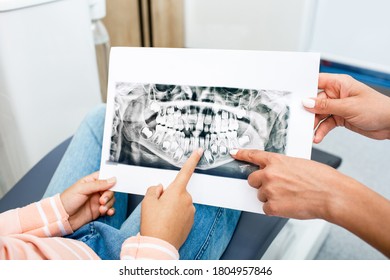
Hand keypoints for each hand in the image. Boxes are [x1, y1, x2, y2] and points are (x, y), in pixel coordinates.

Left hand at [60, 172, 115, 230]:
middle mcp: (96, 190)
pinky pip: (109, 209)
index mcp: (91, 182)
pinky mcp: (98, 211)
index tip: (115, 183)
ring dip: (109, 204)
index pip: (105, 177)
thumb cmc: (68, 200)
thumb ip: (98, 184)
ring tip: (101, 209)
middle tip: (102, 201)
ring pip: (111, 199)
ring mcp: (97, 201)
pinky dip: (111, 210)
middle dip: (109, 195)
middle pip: (110, 189)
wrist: (62, 218)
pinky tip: (108, 212)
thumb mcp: (82, 189)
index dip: (111, 179)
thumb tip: (113, 179)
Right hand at [140, 148, 202, 249]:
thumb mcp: (147, 202)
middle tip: (158, 207)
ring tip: (162, 218)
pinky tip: (168, 223)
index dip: (192, 160)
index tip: (199, 151)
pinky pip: (183, 212)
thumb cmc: (153, 223)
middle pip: (178, 191)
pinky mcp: (191, 221)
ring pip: (180, 202)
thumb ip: (154, 190)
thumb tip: (160, 188)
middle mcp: (187, 199)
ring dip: (172, 206)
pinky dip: (176, 215)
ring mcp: (191, 210)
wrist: (160, 245)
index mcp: (177, 191)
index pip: (185, 172)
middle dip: (169, 195)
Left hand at [231, 149, 389, 256]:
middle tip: (277, 187)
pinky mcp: (273, 206)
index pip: (253, 155)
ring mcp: (269, 190)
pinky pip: (266, 209)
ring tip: (289, 196)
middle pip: (252, 179)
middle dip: (260, 184)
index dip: (241, 154)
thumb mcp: (299, 164)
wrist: (332, 195)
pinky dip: (275, 209)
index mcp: (276, 161)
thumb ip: (282, 167)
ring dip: (270, 197)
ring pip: (260, 195)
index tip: (233, 153)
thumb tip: (275, 174)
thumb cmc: (322, 179)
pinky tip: (289, 205)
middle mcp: (269, 174)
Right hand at [302, 73, 389, 142]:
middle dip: (308, 112)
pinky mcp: (340, 117)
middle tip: (301, 120)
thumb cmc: (378, 108)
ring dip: (314, 124)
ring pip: (319, 114)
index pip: (316, 81)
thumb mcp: (348, 107)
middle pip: (315, 101)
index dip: (304, 87)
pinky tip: (318, 136)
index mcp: (339, 84)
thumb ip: (325, 105)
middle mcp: (337, 94)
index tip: (294, 97)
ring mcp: (338, 106)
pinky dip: (321, 130)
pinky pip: (326, 123)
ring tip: (310, 132)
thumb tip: (307, 102)